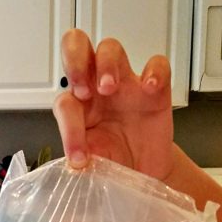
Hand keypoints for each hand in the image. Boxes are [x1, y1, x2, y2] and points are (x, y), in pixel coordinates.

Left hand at [54, 30, 173, 180]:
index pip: (64, 103)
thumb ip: (83, 159)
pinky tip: (149, 88)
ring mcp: (126, 84)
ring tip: (109, 89)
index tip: (80, 156)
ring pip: (110, 49)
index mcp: (78, 107)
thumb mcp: (94, 166)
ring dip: (106, 64)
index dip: (68, 128)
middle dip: (75, 59)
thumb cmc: (116, 163)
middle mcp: (97, 89)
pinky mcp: (155, 89)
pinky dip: (154, 71)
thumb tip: (75, 164)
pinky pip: (156, 64)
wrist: (146, 173)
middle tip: (83, 89)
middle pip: (78, 48)